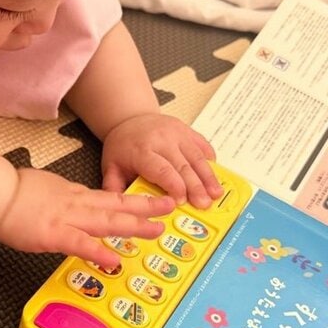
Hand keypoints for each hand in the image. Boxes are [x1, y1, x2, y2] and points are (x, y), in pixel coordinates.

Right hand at [0, 167, 174, 267]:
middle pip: (117, 205)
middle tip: (171, 206)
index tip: (156, 201)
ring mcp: (67, 219)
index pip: (111, 197)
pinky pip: (80, 244)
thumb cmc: (13, 193)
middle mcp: (77, 204)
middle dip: (147, 207)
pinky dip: (98, 252)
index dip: (135, 200)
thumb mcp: (47, 188)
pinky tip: (114, 259)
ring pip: (107, 221)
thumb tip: (74, 203)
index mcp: (75, 195)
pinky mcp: (53, 235)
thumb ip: (64, 197)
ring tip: (156, 230)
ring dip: (134, 225)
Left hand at [101, 112, 221, 207]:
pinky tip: (216, 176)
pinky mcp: (188, 131)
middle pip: (183, 166)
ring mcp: (177, 133)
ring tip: (216, 194)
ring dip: (208, 177)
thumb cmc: (122, 146)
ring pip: (197, 157)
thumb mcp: (111, 166)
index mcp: (142, 151)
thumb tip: (119, 210)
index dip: (174, 185)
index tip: (181, 201)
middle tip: (204, 204)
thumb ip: (114, 188)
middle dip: (196, 187)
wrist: (130, 117)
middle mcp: (162, 140)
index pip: (161, 169)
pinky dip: (210, 162)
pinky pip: (203, 146)